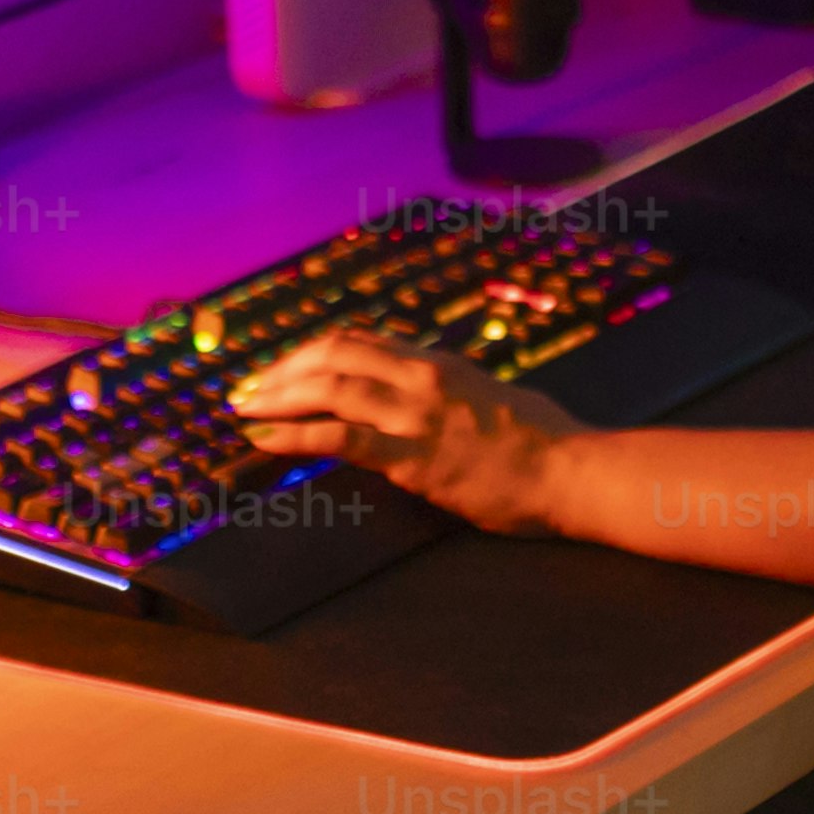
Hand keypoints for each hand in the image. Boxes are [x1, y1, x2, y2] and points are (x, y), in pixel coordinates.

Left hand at [226, 326, 576, 534]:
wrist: (572, 471)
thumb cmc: (545, 442)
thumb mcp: (494, 397)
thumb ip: (454, 391)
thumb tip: (430, 396)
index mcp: (438, 362)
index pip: (358, 341)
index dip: (310, 353)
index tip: (281, 368)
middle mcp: (421, 376)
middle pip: (333, 354)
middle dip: (280, 369)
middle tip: (244, 389)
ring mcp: (415, 413)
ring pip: (328, 387)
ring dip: (275, 396)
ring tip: (241, 410)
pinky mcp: (413, 454)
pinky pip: (340, 437)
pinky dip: (293, 435)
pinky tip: (264, 440)